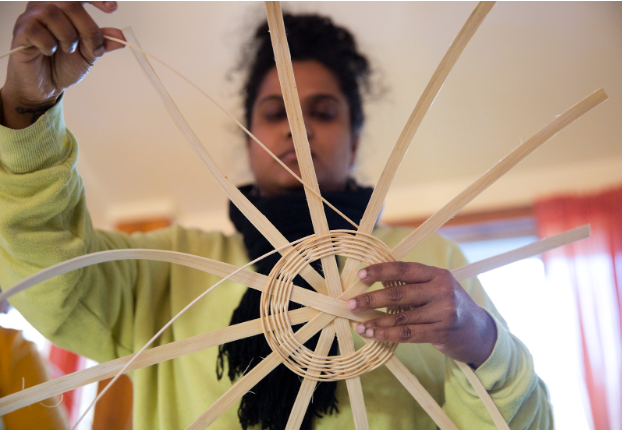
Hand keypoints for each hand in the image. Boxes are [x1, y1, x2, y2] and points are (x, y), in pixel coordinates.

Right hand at [1, 1, 125, 128]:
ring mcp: (32, 17)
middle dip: (88, 27)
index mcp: (65, 9)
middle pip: (69, 3)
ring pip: (52, 13)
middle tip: (93, 47)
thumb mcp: (89, 54)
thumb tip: (122, 36)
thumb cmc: (63, 65)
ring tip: (67, 50)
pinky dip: (49, 44)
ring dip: (67, 36)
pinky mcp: (21, 31)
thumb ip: (102, 42)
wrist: (45, 86)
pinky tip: (49, 52)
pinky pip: (35, 29)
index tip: (113, 8)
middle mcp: (47, 7)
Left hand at [347, 262, 496, 367]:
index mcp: (437, 274)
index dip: (381, 271)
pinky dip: (387, 334)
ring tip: (359, 325)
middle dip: (371, 299)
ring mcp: (444, 311)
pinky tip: (373, 335)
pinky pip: (408, 333)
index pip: (404, 269)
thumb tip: (372, 284)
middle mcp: (442, 290)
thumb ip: (412, 285)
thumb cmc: (447, 307)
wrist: (478, 332)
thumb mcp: (436, 289)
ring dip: (376, 321)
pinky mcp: (442, 332)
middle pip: (399, 293)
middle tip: (350, 303)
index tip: (360, 275)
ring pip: (401, 316)